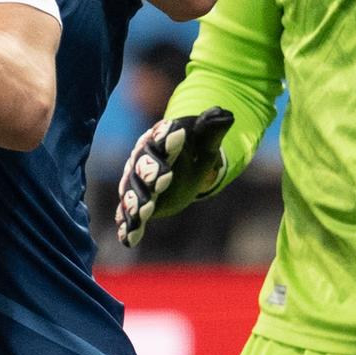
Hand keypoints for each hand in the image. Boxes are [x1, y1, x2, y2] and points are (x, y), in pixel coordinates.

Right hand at [115, 108, 234, 246]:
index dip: (167, 137)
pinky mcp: (138, 203)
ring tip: (140, 212)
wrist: (180, 163)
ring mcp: (137, 182)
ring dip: (135, 202)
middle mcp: (142, 160)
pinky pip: (129, 215)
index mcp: (158, 140)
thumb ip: (212, 128)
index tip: (178, 136)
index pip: (160, 137)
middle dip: (150, 172)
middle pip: (142, 165)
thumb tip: (227, 115)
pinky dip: (128, 226)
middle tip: (161, 180)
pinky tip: (128, 239)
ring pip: (132, 191)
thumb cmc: (191, 148)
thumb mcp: (205, 140)